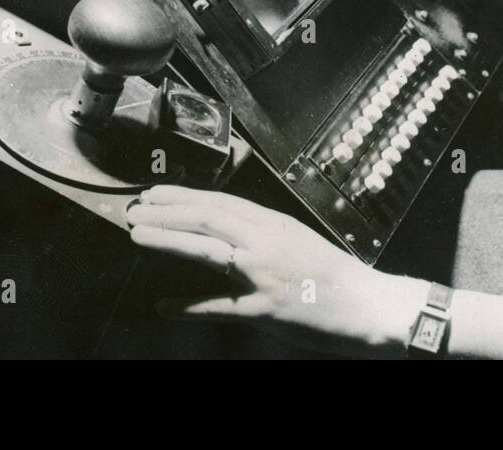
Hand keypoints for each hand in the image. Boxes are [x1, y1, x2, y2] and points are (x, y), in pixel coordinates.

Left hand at [126, 184, 428, 356]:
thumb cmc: (336, 275)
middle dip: (168, 211)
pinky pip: (219, 307)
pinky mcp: (264, 309)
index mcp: (275, 224)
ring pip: (208, 250)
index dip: (184, 196)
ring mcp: (264, 275)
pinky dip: (188, 306)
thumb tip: (228, 233)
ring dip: (170, 241)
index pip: (221, 202)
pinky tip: (162, 306)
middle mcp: (266, 242)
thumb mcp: (298, 242)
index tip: (155, 193)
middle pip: (209, 218)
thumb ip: (264, 237)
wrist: (368, 304)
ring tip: (138, 235)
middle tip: (134, 209)